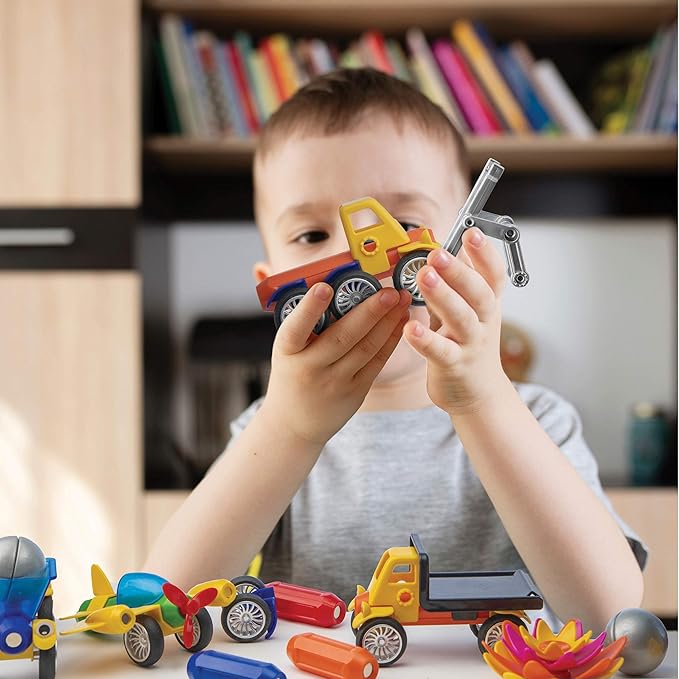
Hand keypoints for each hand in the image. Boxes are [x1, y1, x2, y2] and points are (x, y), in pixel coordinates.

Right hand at [262, 283, 410, 445]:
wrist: (293, 423)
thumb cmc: (291, 372)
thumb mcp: (283, 348)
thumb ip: (296, 316)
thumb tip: (287, 273)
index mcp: (286, 352)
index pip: (295, 328)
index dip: (310, 308)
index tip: (324, 287)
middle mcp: (310, 368)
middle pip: (342, 337)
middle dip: (369, 312)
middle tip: (389, 290)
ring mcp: (334, 382)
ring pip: (365, 348)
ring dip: (387, 322)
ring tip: (401, 299)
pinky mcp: (355, 392)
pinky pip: (376, 362)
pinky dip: (390, 339)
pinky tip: (400, 320)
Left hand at [403, 227, 509, 415]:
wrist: (478, 393)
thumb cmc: (468, 343)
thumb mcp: (470, 310)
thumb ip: (458, 283)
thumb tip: (445, 247)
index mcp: (488, 304)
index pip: (493, 275)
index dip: (485, 254)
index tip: (471, 232)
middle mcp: (484, 322)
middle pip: (478, 293)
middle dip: (458, 272)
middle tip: (437, 254)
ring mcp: (471, 344)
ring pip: (461, 319)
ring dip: (443, 296)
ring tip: (424, 277)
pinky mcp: (454, 366)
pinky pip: (440, 352)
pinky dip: (425, 339)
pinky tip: (409, 328)